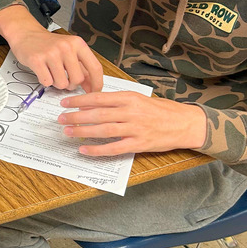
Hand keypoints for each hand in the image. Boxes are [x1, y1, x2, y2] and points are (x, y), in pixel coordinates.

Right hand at [0, 4, 102, 91]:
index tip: (94, 91)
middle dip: (72, 85)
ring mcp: (51, 53)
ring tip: (53, 74)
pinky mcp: (37, 60)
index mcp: (78, 44)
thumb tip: (91, 86)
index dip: (97, 83)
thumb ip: (82, 67)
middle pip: (78, 79)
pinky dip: (45, 81)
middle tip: (65, 80)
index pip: (95, 67)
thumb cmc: (49, 44)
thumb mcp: (70, 50)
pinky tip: (43, 72)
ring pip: (62, 83)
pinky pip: (47, 82)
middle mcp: (66, 47)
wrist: (27, 34)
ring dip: (57, 83)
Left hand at [58, 91, 206, 155]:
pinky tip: (84, 150)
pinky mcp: (139, 144)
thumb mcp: (139, 99)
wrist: (185, 123)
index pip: (98, 98)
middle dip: (75, 116)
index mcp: (129, 98)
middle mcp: (131, 112)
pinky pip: (114, 148)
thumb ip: (118, 102)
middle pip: (97, 114)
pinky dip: (97, 150)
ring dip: (83, 131)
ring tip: (68, 132)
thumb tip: (92, 104)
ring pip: (103, 130)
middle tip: (61, 118)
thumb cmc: (161, 110)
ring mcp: (135, 129)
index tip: (64, 103)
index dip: (79, 100)